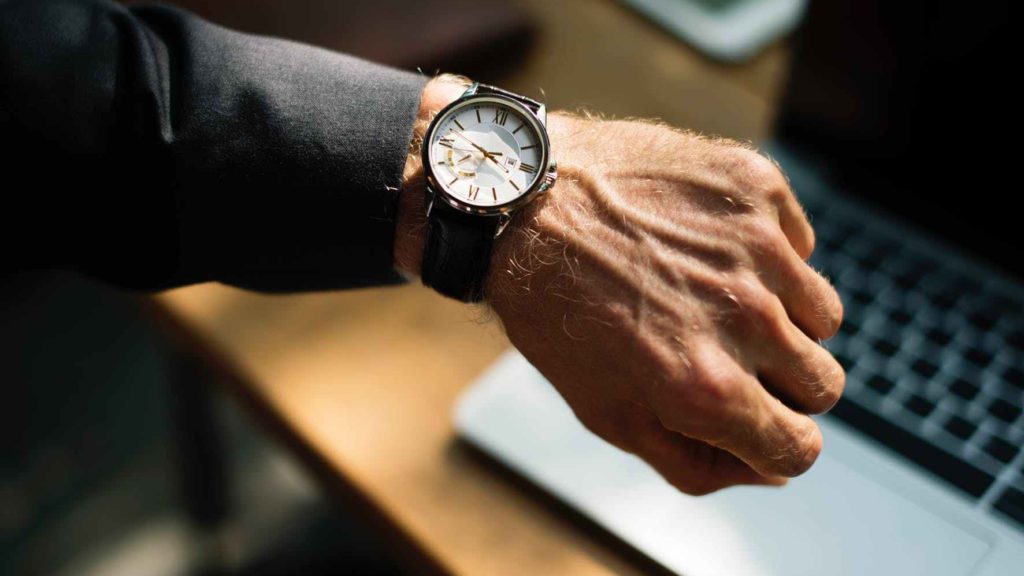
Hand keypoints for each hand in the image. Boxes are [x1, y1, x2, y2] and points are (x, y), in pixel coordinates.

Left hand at [397, 79, 844, 494]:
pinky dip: (767, 254)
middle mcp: (745, 319)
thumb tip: (769, 469)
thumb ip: (694, 462)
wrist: (520, 202)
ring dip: (781, 317)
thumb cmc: (556, 314)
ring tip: (712, 296)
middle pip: (823, 385)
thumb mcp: (606, 413)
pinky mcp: (757, 188)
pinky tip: (705, 245)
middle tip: (722, 352)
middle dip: (780, 384)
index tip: (751, 419)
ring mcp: (757, 247)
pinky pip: (801, 245)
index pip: (799, 449)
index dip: (774, 443)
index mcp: (705, 389)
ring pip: (823, 316)